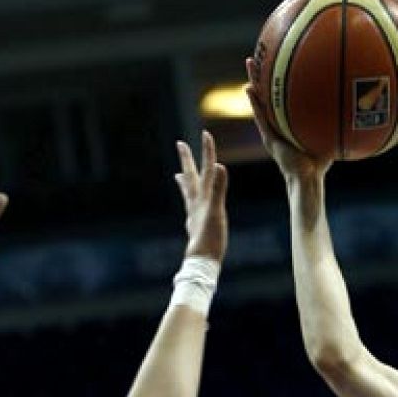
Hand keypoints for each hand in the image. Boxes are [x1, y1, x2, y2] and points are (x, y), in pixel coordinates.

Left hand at [176, 130, 228, 261]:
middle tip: (180, 144)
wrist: (201, 262)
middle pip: (190, 177)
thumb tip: (218, 166)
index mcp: (201, 197)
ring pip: (188, 193)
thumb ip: (218, 189)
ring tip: (178, 175)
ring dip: (185, 181)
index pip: (205, 169)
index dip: (207, 151)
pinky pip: (192, 209)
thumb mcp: (216, 211)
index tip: (205, 133)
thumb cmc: (210, 239)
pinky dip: (191, 202)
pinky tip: (191, 207)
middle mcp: (195, 203)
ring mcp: (195, 215)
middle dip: (187, 160)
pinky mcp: (197, 226)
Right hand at [244, 57, 332, 183]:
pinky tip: (250, 88)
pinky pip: (260, 117)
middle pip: (271, 93)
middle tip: (264, 53)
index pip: (284, 96)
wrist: (307, 179)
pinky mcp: (269, 138)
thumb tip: (359, 105)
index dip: (282, 79)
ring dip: (255, 82)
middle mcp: (279, 123)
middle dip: (267, 73)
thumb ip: (336, 122)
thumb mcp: (329, 136)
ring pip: (261, 101)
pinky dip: (255, 103)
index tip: (282, 59)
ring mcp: (272, 130)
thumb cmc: (320, 162)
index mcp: (290, 121)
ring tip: (251, 63)